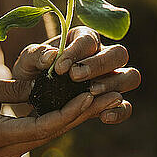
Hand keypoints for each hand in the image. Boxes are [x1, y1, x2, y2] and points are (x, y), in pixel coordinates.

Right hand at [0, 76, 126, 156]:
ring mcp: (13, 151)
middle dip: (84, 113)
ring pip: (53, 132)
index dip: (68, 112)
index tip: (89, 96)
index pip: (42, 127)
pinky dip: (63, 116)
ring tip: (106, 97)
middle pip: (55, 131)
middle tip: (112, 94)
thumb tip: (43, 84)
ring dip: (78, 115)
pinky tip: (83, 103)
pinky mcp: (15, 145)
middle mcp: (10, 150)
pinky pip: (44, 130)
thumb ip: (11, 87)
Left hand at [11, 26, 140, 124]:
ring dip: (113, 84)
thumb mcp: (26, 62)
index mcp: (82, 40)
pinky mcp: (111, 103)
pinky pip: (126, 106)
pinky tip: (103, 116)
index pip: (89, 39)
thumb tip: (51, 56)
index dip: (77, 52)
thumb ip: (35, 55)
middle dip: (99, 64)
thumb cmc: (30, 73)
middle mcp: (102, 56)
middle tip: (76, 77)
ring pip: (130, 76)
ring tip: (90, 92)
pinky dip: (120, 111)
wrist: (30, 98)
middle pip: (119, 53)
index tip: (60, 68)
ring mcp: (111, 79)